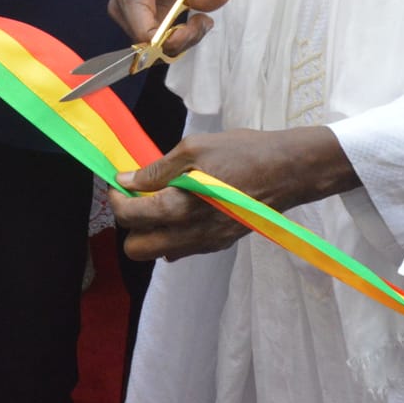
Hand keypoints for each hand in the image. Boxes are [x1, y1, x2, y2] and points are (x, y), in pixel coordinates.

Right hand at [106, 0, 227, 57]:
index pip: (146, 36)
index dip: (173, 40)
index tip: (198, 24)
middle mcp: (123, 10)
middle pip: (152, 45)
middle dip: (182, 38)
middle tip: (205, 20)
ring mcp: (131, 17)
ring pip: (157, 46)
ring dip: (184, 38)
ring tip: (202, 18)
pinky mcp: (142, 20)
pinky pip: (160, 39)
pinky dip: (180, 35)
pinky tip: (194, 20)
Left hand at [110, 125, 357, 261]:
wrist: (287, 172)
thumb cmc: (243, 153)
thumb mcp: (194, 149)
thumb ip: (157, 169)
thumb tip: (128, 180)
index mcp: (179, 208)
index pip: (129, 216)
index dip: (116, 198)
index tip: (119, 182)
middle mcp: (189, 234)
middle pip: (136, 250)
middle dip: (129, 224)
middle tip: (137, 196)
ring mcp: (206, 244)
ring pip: (159, 253)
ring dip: (150, 231)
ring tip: (161, 200)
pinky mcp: (219, 244)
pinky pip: (182, 249)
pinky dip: (173, 234)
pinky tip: (184, 208)